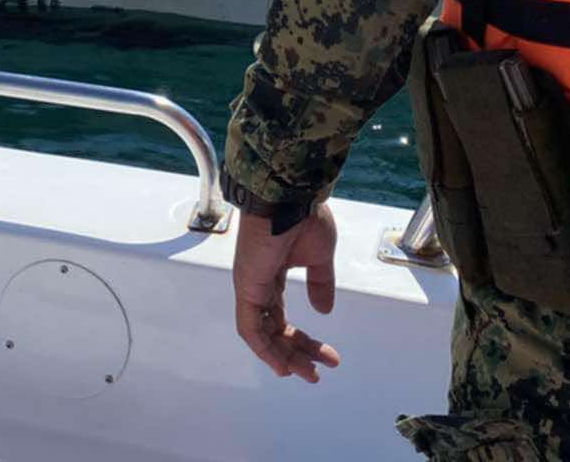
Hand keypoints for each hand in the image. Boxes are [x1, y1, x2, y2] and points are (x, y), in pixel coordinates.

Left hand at [232, 202, 341, 383]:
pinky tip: (283, 366)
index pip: (281, 318)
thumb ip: (320, 283)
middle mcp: (257, 283)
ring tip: (307, 373)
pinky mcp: (246, 287)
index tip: (323, 357)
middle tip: (316, 372)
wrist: (291, 197)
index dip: (301, 339)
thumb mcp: (319, 256)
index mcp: (272, 275)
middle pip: (273, 330)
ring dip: (284, 357)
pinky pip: (250, 328)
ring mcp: (249, 286)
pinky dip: (264, 350)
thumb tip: (323, 310)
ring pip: (262, 334)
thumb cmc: (303, 216)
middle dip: (295, 353)